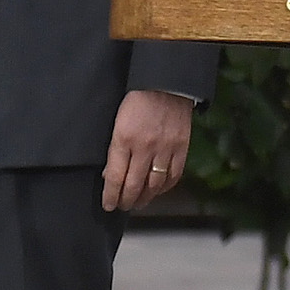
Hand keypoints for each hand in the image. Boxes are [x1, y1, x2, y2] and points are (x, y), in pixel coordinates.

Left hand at [106, 90, 195, 213]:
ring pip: (154, 185)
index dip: (110, 196)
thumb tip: (110, 173)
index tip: (108, 205)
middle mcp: (144, 147)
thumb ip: (114, 148)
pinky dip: (165, 187)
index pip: (115, 177)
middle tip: (123, 206)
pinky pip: (173, 175)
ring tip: (139, 203)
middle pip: (134, 185)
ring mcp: (164, 148)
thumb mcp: (117, 121)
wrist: (166, 83)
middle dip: (126, 201)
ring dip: (145, 198)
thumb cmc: (138, 99)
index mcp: (123, 139)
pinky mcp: (181, 147)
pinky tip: (158, 190)